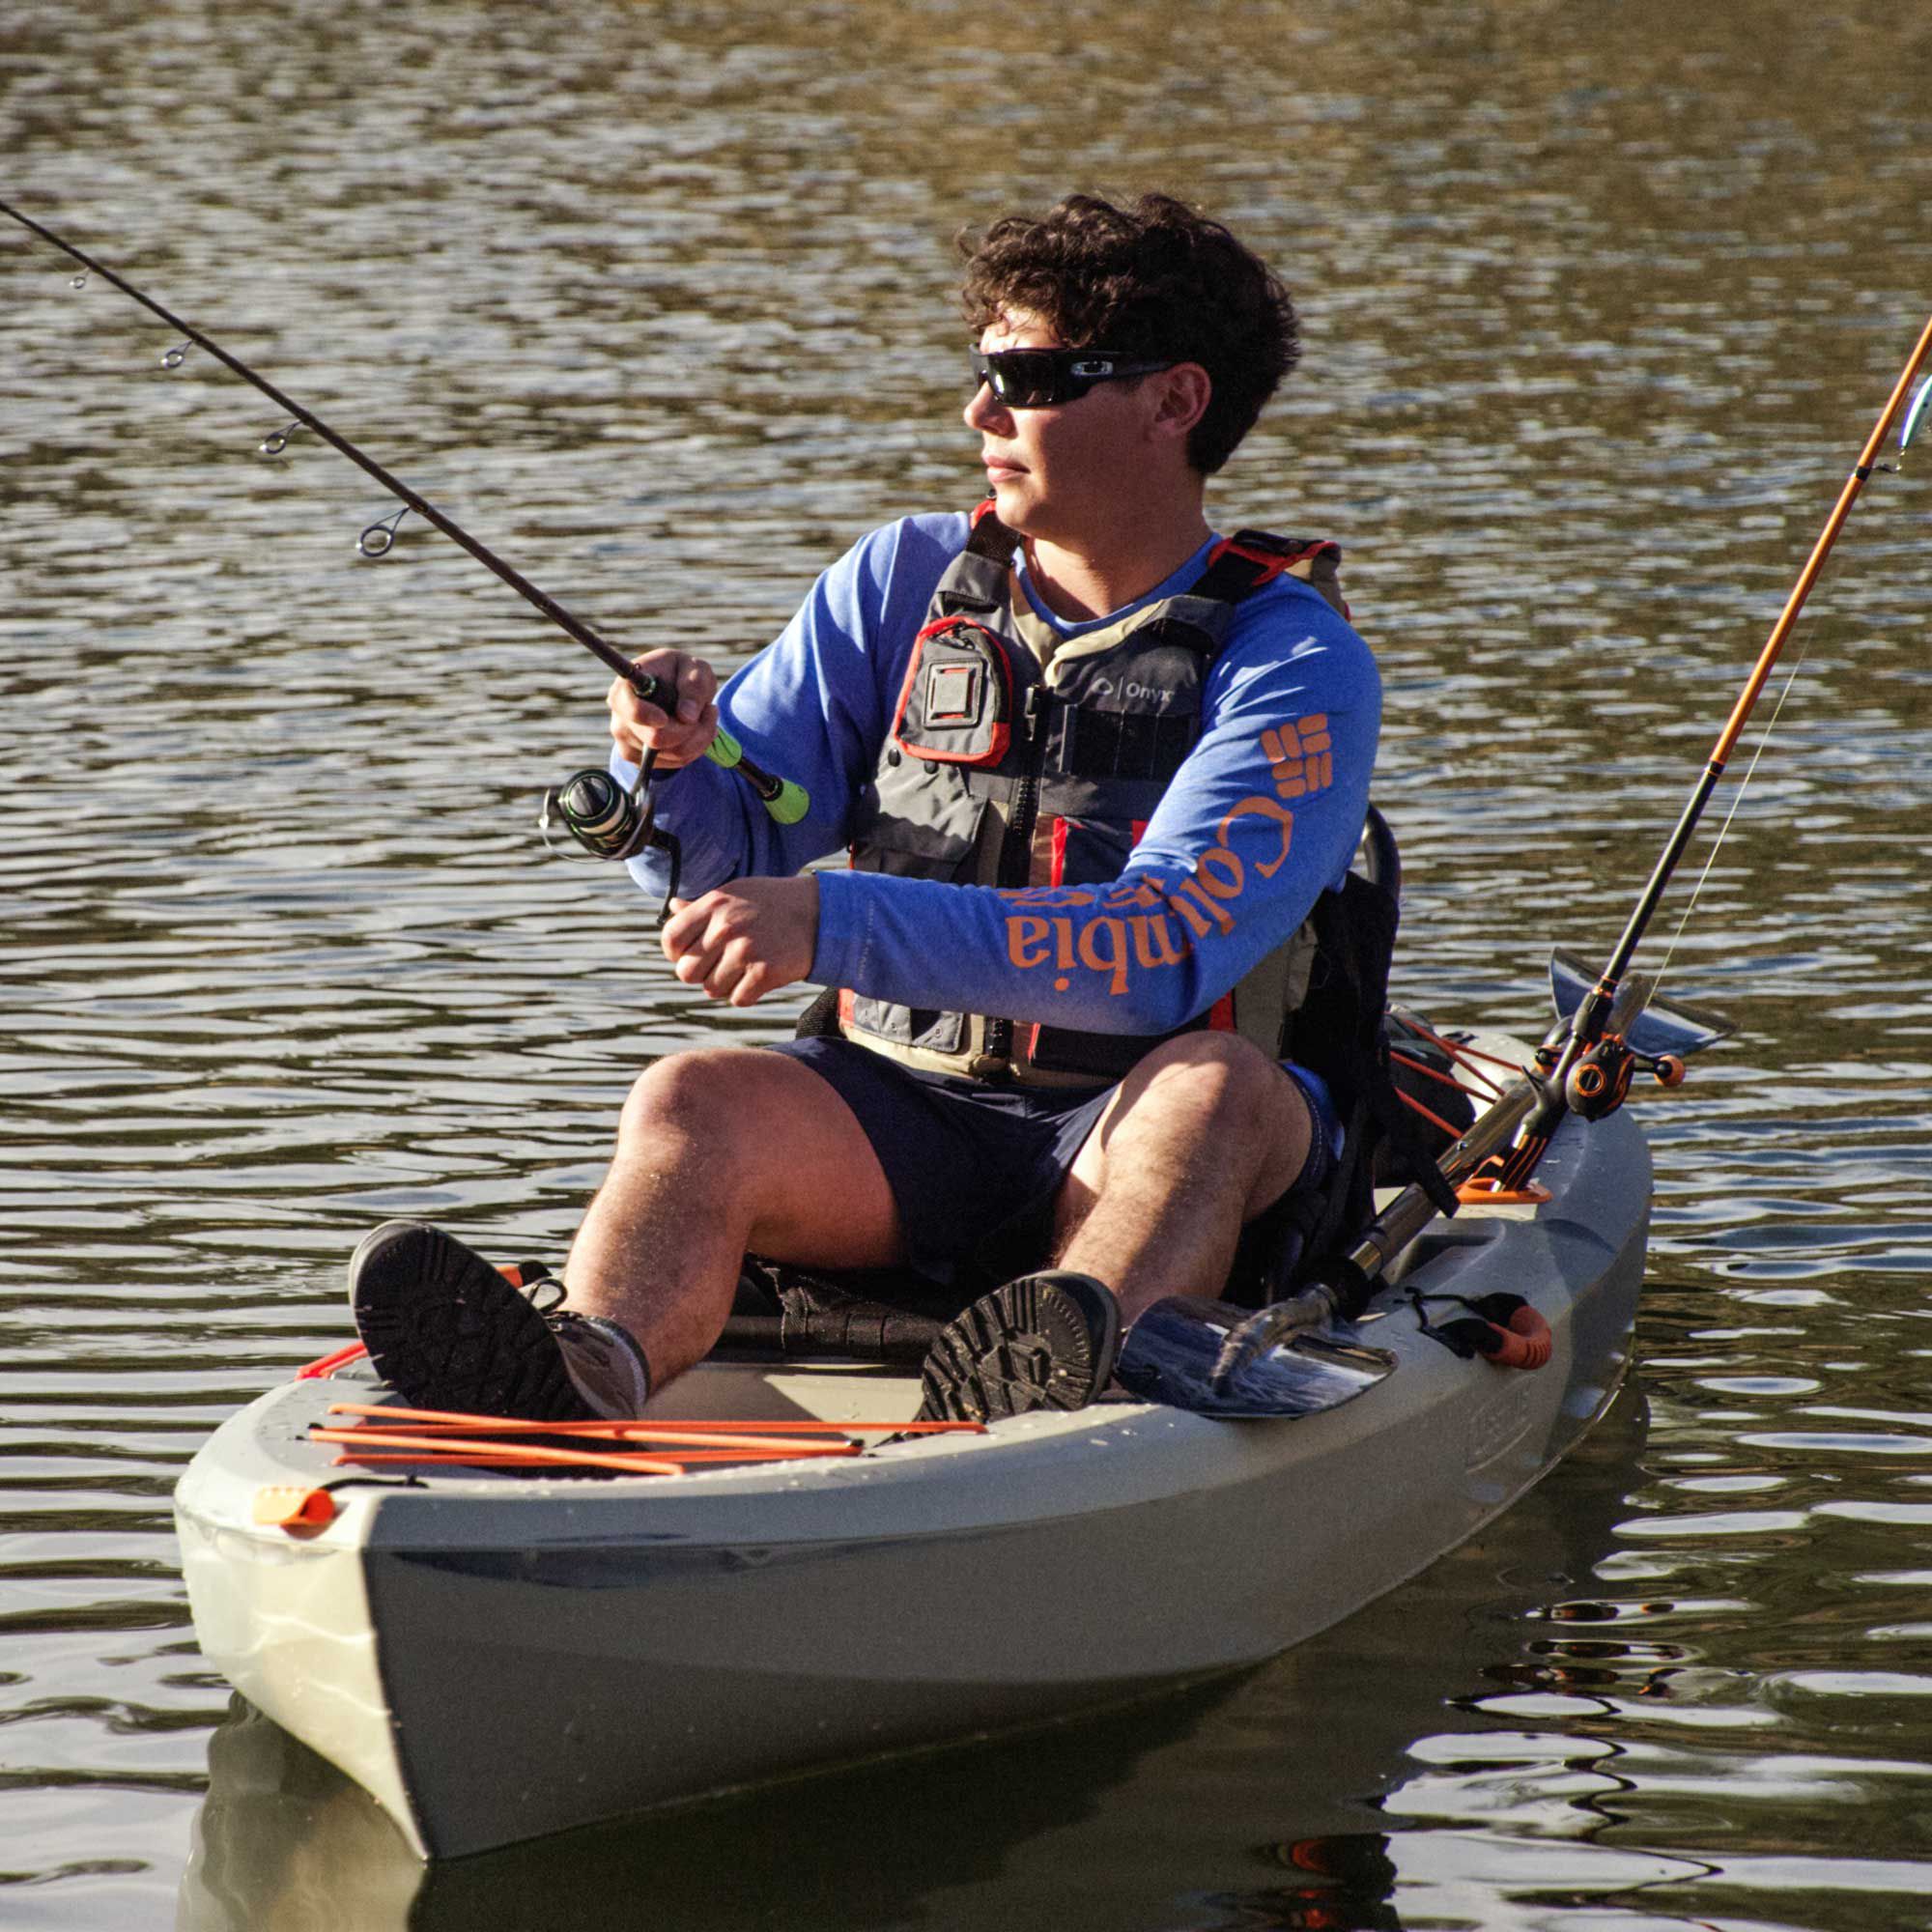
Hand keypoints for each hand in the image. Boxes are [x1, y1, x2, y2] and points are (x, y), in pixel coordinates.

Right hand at [609, 650, 718, 768]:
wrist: (674, 688)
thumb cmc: (680, 673)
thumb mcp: (693, 668)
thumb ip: (693, 685)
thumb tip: (687, 716)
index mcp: (623, 691)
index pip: (629, 711)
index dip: (647, 716)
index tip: (664, 718)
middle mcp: (621, 721)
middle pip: (656, 739)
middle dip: (692, 727)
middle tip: (711, 709)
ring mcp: (629, 744)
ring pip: (674, 754)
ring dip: (701, 736)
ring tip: (706, 715)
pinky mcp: (643, 761)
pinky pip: (677, 762)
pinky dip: (696, 748)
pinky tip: (698, 729)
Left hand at [661, 876, 819, 1006]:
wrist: (821, 914)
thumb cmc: (773, 903)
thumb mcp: (737, 894)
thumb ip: (703, 906)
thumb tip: (672, 907)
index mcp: (714, 904)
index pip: (670, 939)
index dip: (676, 954)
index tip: (689, 956)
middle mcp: (725, 927)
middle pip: (686, 972)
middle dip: (700, 975)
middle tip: (719, 967)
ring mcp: (745, 951)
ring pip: (711, 989)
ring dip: (725, 985)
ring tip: (743, 969)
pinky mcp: (764, 973)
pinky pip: (737, 999)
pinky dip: (746, 994)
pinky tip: (758, 978)